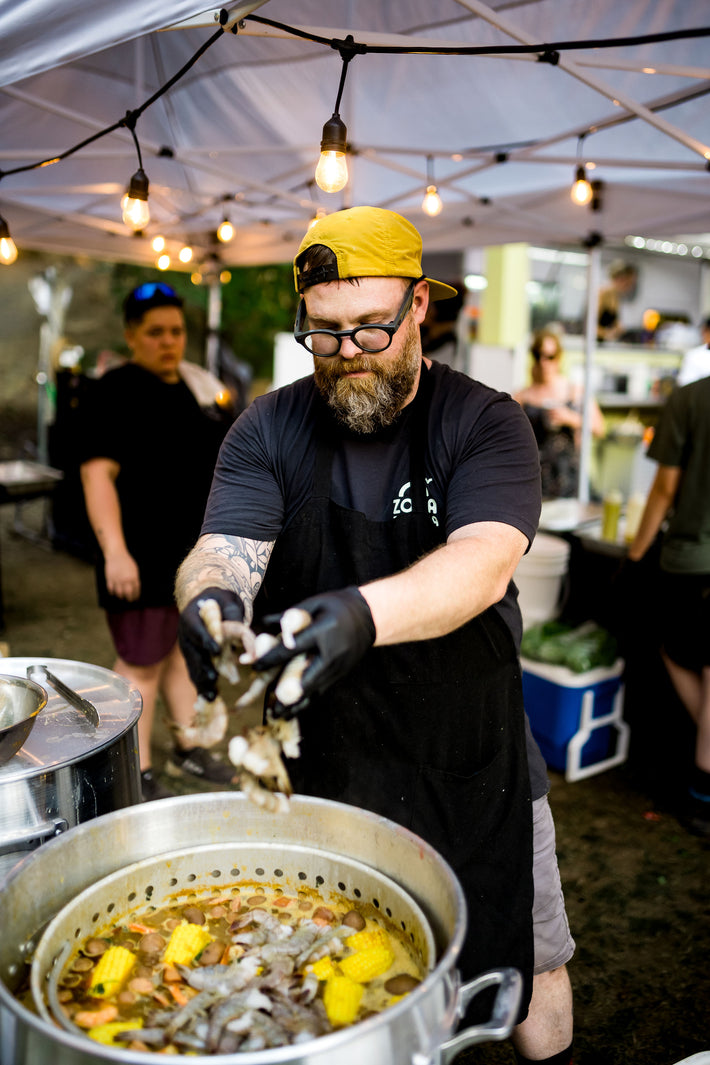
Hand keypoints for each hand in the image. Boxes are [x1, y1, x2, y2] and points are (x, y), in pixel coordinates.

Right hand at [104, 551, 139, 600]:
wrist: (116, 555)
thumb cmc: (127, 561)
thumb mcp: (134, 569)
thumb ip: (135, 579)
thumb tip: (136, 589)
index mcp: (133, 577)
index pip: (136, 590)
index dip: (136, 596)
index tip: (135, 599)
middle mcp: (126, 580)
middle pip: (128, 594)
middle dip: (129, 599)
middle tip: (129, 600)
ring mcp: (117, 580)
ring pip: (119, 594)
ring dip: (120, 596)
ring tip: (121, 596)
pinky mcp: (109, 579)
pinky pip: (110, 590)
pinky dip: (112, 592)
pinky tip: (114, 592)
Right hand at [178, 587, 243, 700]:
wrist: (208, 603)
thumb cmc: (220, 601)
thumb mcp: (228, 601)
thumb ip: (234, 616)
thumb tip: (243, 631)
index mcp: (190, 617)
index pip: (196, 629)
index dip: (206, 640)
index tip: (216, 650)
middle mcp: (184, 634)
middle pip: (193, 652)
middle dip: (203, 666)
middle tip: (213, 677)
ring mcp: (186, 648)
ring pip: (193, 666)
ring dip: (202, 681)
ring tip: (211, 695)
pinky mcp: (191, 659)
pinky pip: (195, 673)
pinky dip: (202, 685)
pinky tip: (209, 698)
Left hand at [254, 587, 375, 709]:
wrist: (370, 616)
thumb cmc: (339, 606)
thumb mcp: (315, 603)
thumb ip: (289, 616)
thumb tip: (264, 623)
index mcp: (322, 632)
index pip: (292, 648)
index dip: (272, 658)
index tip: (255, 665)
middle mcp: (331, 654)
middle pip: (306, 678)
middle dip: (287, 694)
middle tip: (271, 707)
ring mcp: (338, 667)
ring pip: (315, 689)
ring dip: (297, 704)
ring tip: (280, 715)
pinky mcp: (341, 673)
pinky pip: (322, 689)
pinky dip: (308, 700)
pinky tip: (295, 709)